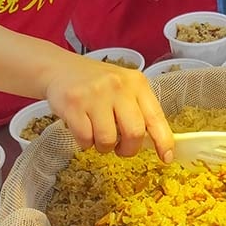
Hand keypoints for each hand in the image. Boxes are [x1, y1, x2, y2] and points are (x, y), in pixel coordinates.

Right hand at [42, 55, 173, 161]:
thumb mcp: (123, 88)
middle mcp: (119, 86)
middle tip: (121, 149)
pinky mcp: (74, 104)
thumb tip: (155, 143)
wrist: (59, 67)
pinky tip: (82, 129)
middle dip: (128, 149)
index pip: (156, 117)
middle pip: (134, 133)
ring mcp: (95, 94)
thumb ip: (138, 110)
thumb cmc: (96, 84)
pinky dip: (84, 143)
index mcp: (137, 83)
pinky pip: (85, 139)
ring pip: (108, 140)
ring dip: (103, 147)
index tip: (166, 157)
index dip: (163, 141)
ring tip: (97, 134)